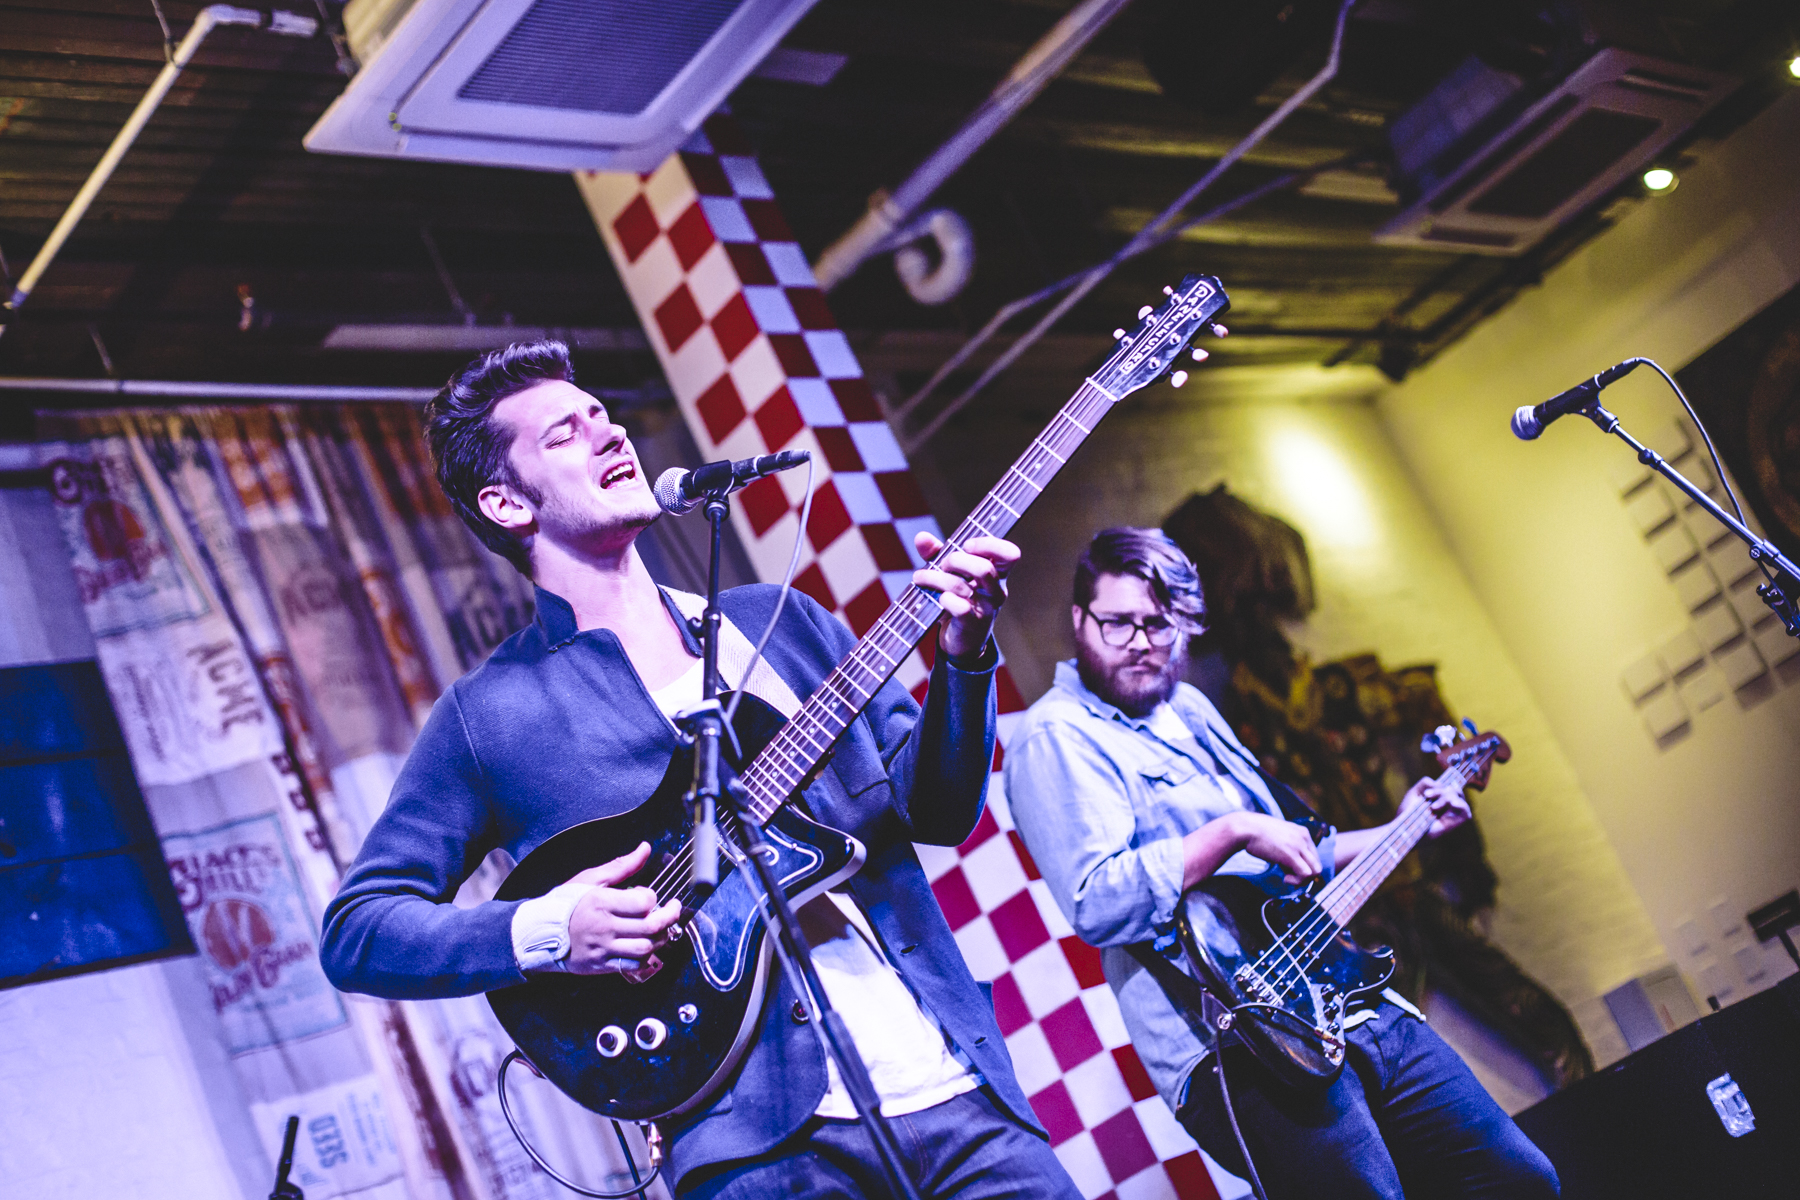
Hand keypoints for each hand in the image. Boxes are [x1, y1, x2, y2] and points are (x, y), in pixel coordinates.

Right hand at [563, 841, 682, 974]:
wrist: (540, 931)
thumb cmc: (565, 903)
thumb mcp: (591, 878)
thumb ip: (622, 866)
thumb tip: (644, 849)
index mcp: (602, 902)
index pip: (643, 902)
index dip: (652, 897)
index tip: (648, 896)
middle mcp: (604, 927)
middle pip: (650, 927)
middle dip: (669, 917)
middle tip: (672, 910)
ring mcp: (603, 948)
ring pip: (645, 948)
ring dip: (660, 938)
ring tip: (659, 929)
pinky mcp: (602, 965)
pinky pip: (632, 966)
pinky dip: (645, 958)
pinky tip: (646, 947)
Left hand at [912, 532, 1019, 660]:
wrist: (960, 640)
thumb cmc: (958, 599)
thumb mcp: (949, 573)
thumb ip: (936, 553)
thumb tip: (921, 537)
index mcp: (997, 573)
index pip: (1009, 554)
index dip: (988, 544)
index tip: (966, 545)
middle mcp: (996, 591)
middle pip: (984, 568)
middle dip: (956, 560)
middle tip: (942, 565)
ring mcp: (986, 609)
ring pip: (963, 586)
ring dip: (935, 578)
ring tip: (920, 577)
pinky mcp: (972, 625)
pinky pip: (959, 608)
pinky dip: (944, 599)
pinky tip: (938, 598)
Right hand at [1230, 811, 1322, 885]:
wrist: (1244, 828)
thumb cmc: (1255, 832)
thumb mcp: (1279, 835)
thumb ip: (1288, 844)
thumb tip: (1289, 860)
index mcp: (1302, 832)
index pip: (1314, 856)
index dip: (1303, 866)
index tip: (1289, 868)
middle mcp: (1304, 837)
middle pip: (1317, 864)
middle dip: (1305, 875)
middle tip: (1289, 875)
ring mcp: (1298, 846)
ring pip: (1315, 871)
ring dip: (1302, 880)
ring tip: (1287, 877)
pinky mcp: (1291, 855)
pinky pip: (1306, 874)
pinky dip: (1297, 881)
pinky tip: (1285, 878)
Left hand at [1397, 776, 1469, 838]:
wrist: (1406, 828)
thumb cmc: (1409, 812)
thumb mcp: (1415, 792)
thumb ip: (1426, 782)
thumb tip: (1442, 785)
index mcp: (1440, 797)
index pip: (1449, 785)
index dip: (1440, 786)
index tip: (1426, 794)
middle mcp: (1448, 804)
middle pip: (1454, 789)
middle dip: (1440, 791)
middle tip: (1427, 797)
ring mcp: (1453, 813)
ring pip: (1458, 796)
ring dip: (1446, 797)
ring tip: (1433, 807)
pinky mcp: (1456, 823)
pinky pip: (1466, 811)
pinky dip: (1461, 805)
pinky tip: (1451, 804)